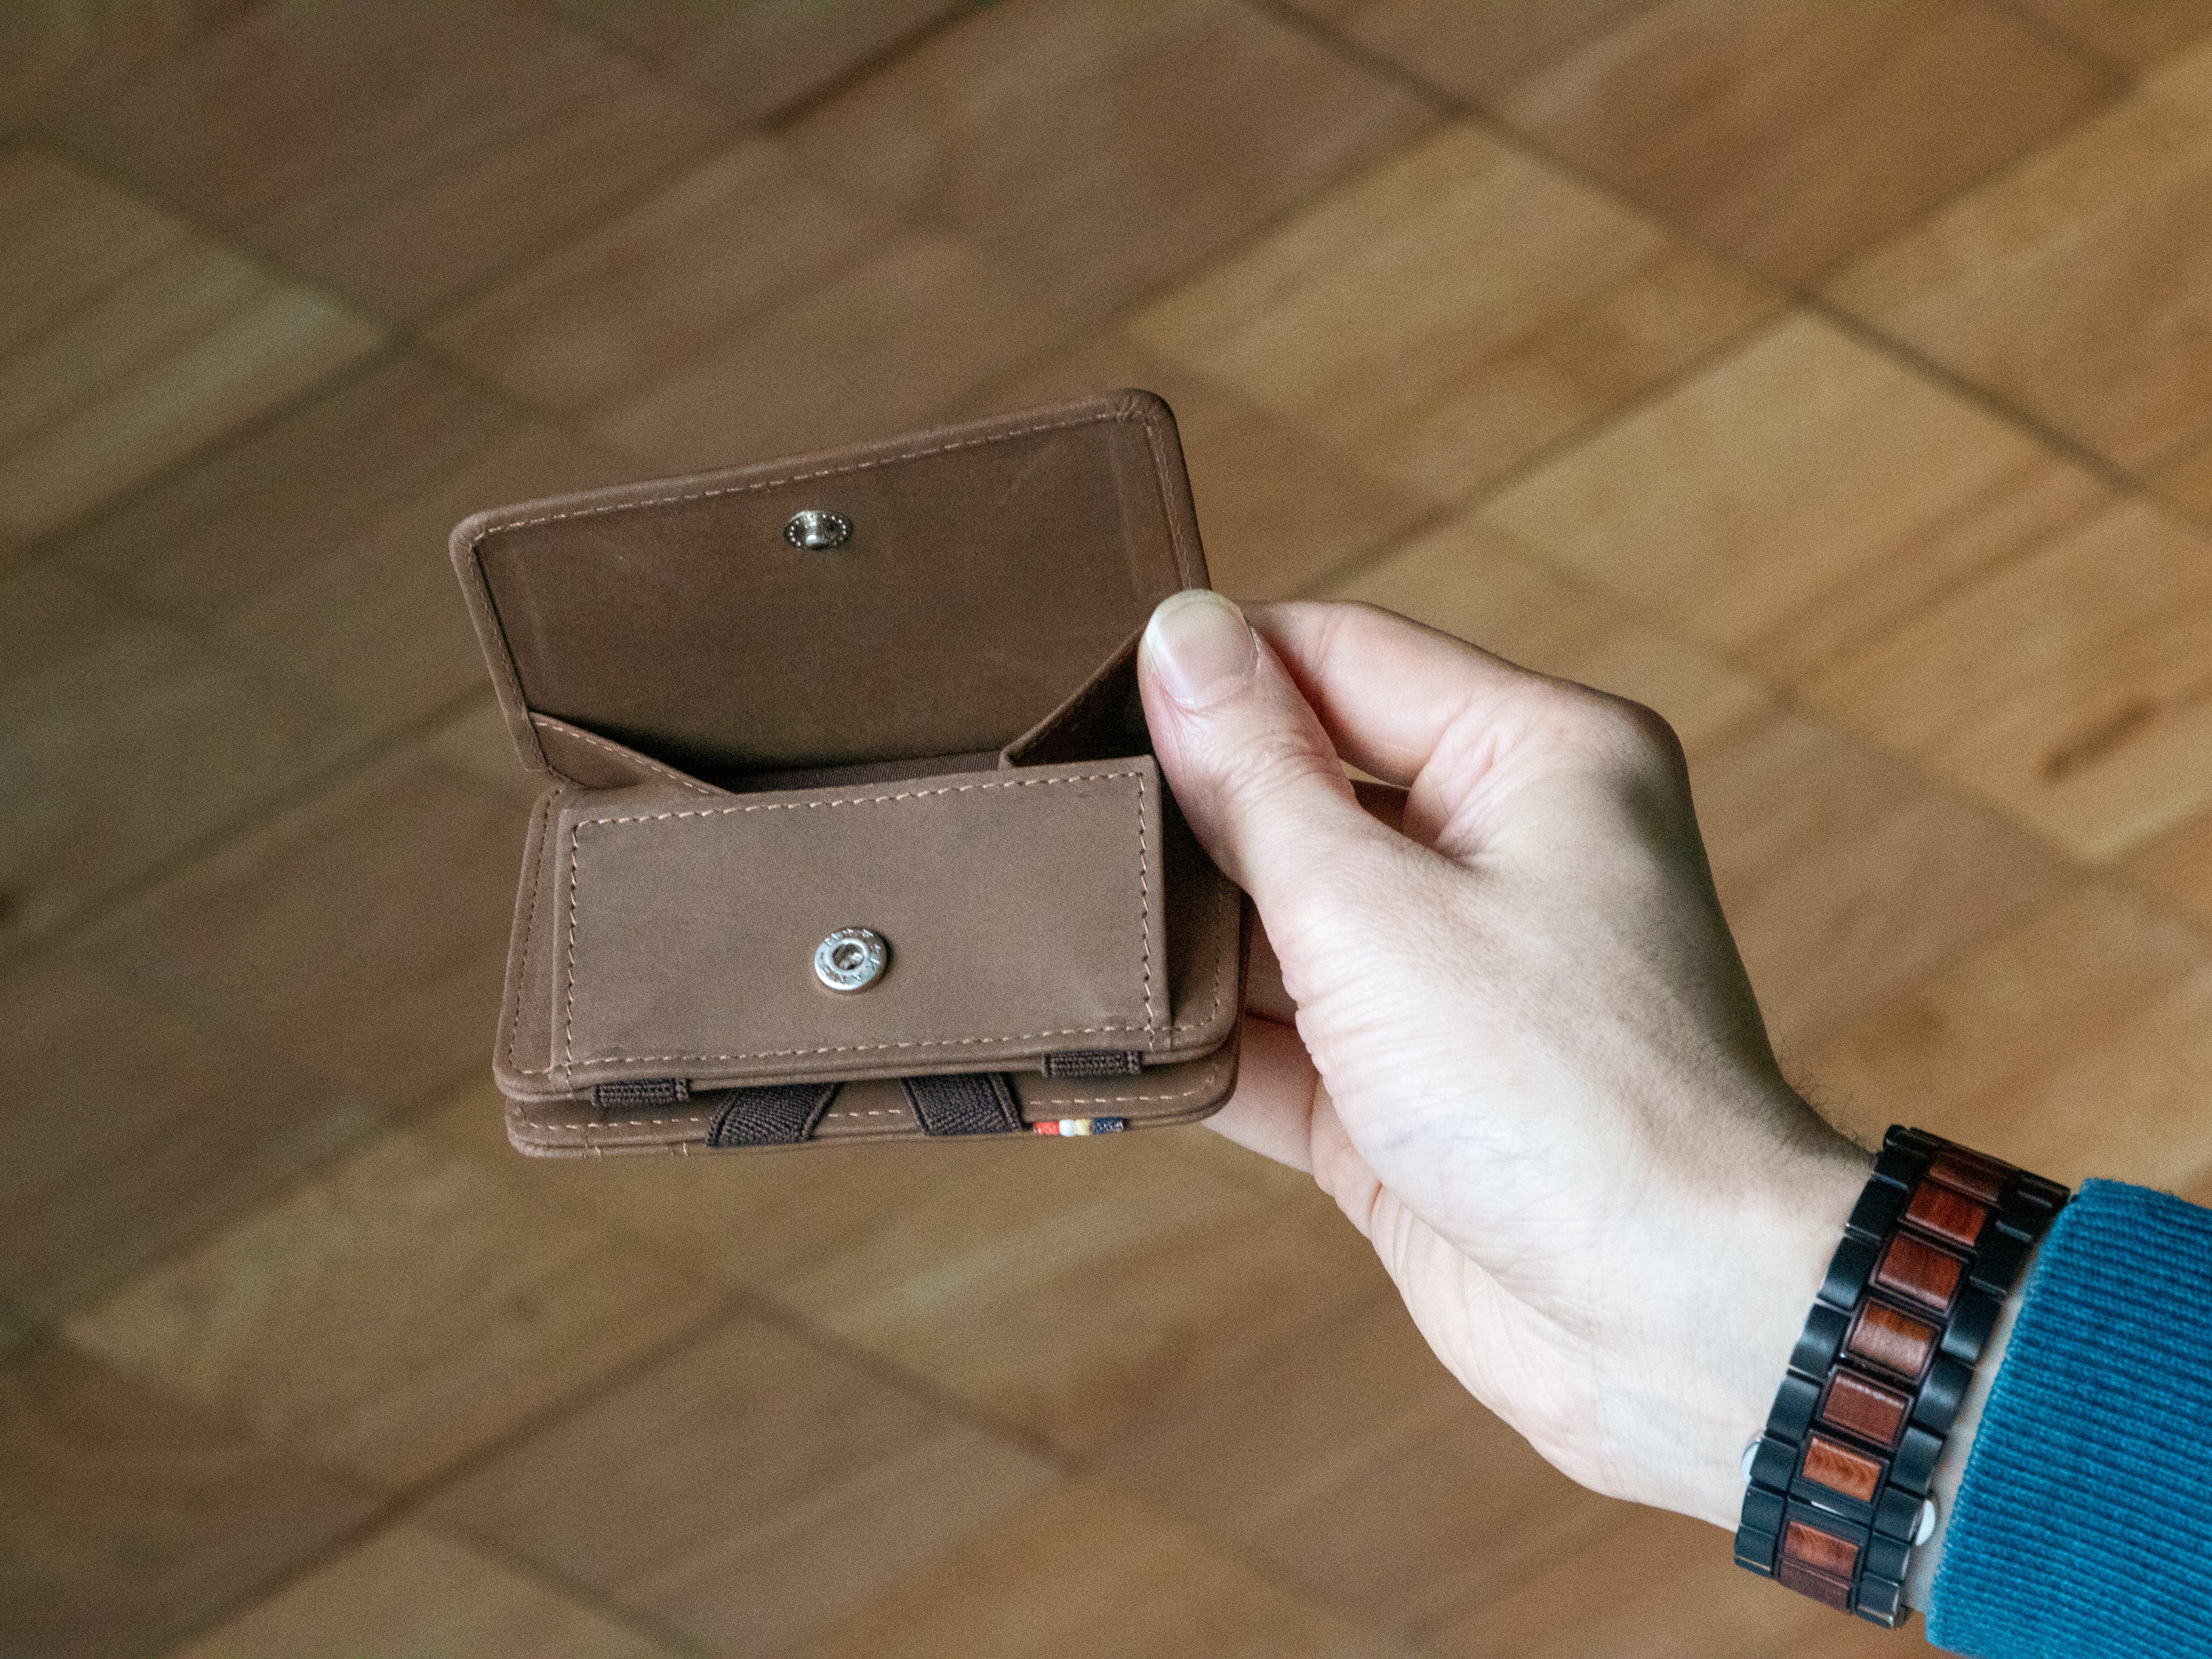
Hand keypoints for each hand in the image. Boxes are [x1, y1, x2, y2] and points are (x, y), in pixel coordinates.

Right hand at [1137, 592, 1869, 1528]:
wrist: (1675, 1326)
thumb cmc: (1564, 1090)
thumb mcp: (1370, 907)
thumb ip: (1257, 777)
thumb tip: (1182, 634)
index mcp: (1531, 756)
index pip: (1334, 656)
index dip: (1207, 669)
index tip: (1080, 698)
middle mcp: (1498, 851)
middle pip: (1298, 788)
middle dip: (1178, 813)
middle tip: (1047, 821)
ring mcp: (1451, 977)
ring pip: (1277, 922)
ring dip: (1178, 942)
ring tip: (1051, 936)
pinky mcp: (1408, 1090)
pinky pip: (1281, 1037)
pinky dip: (1204, 1044)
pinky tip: (1103, 1046)